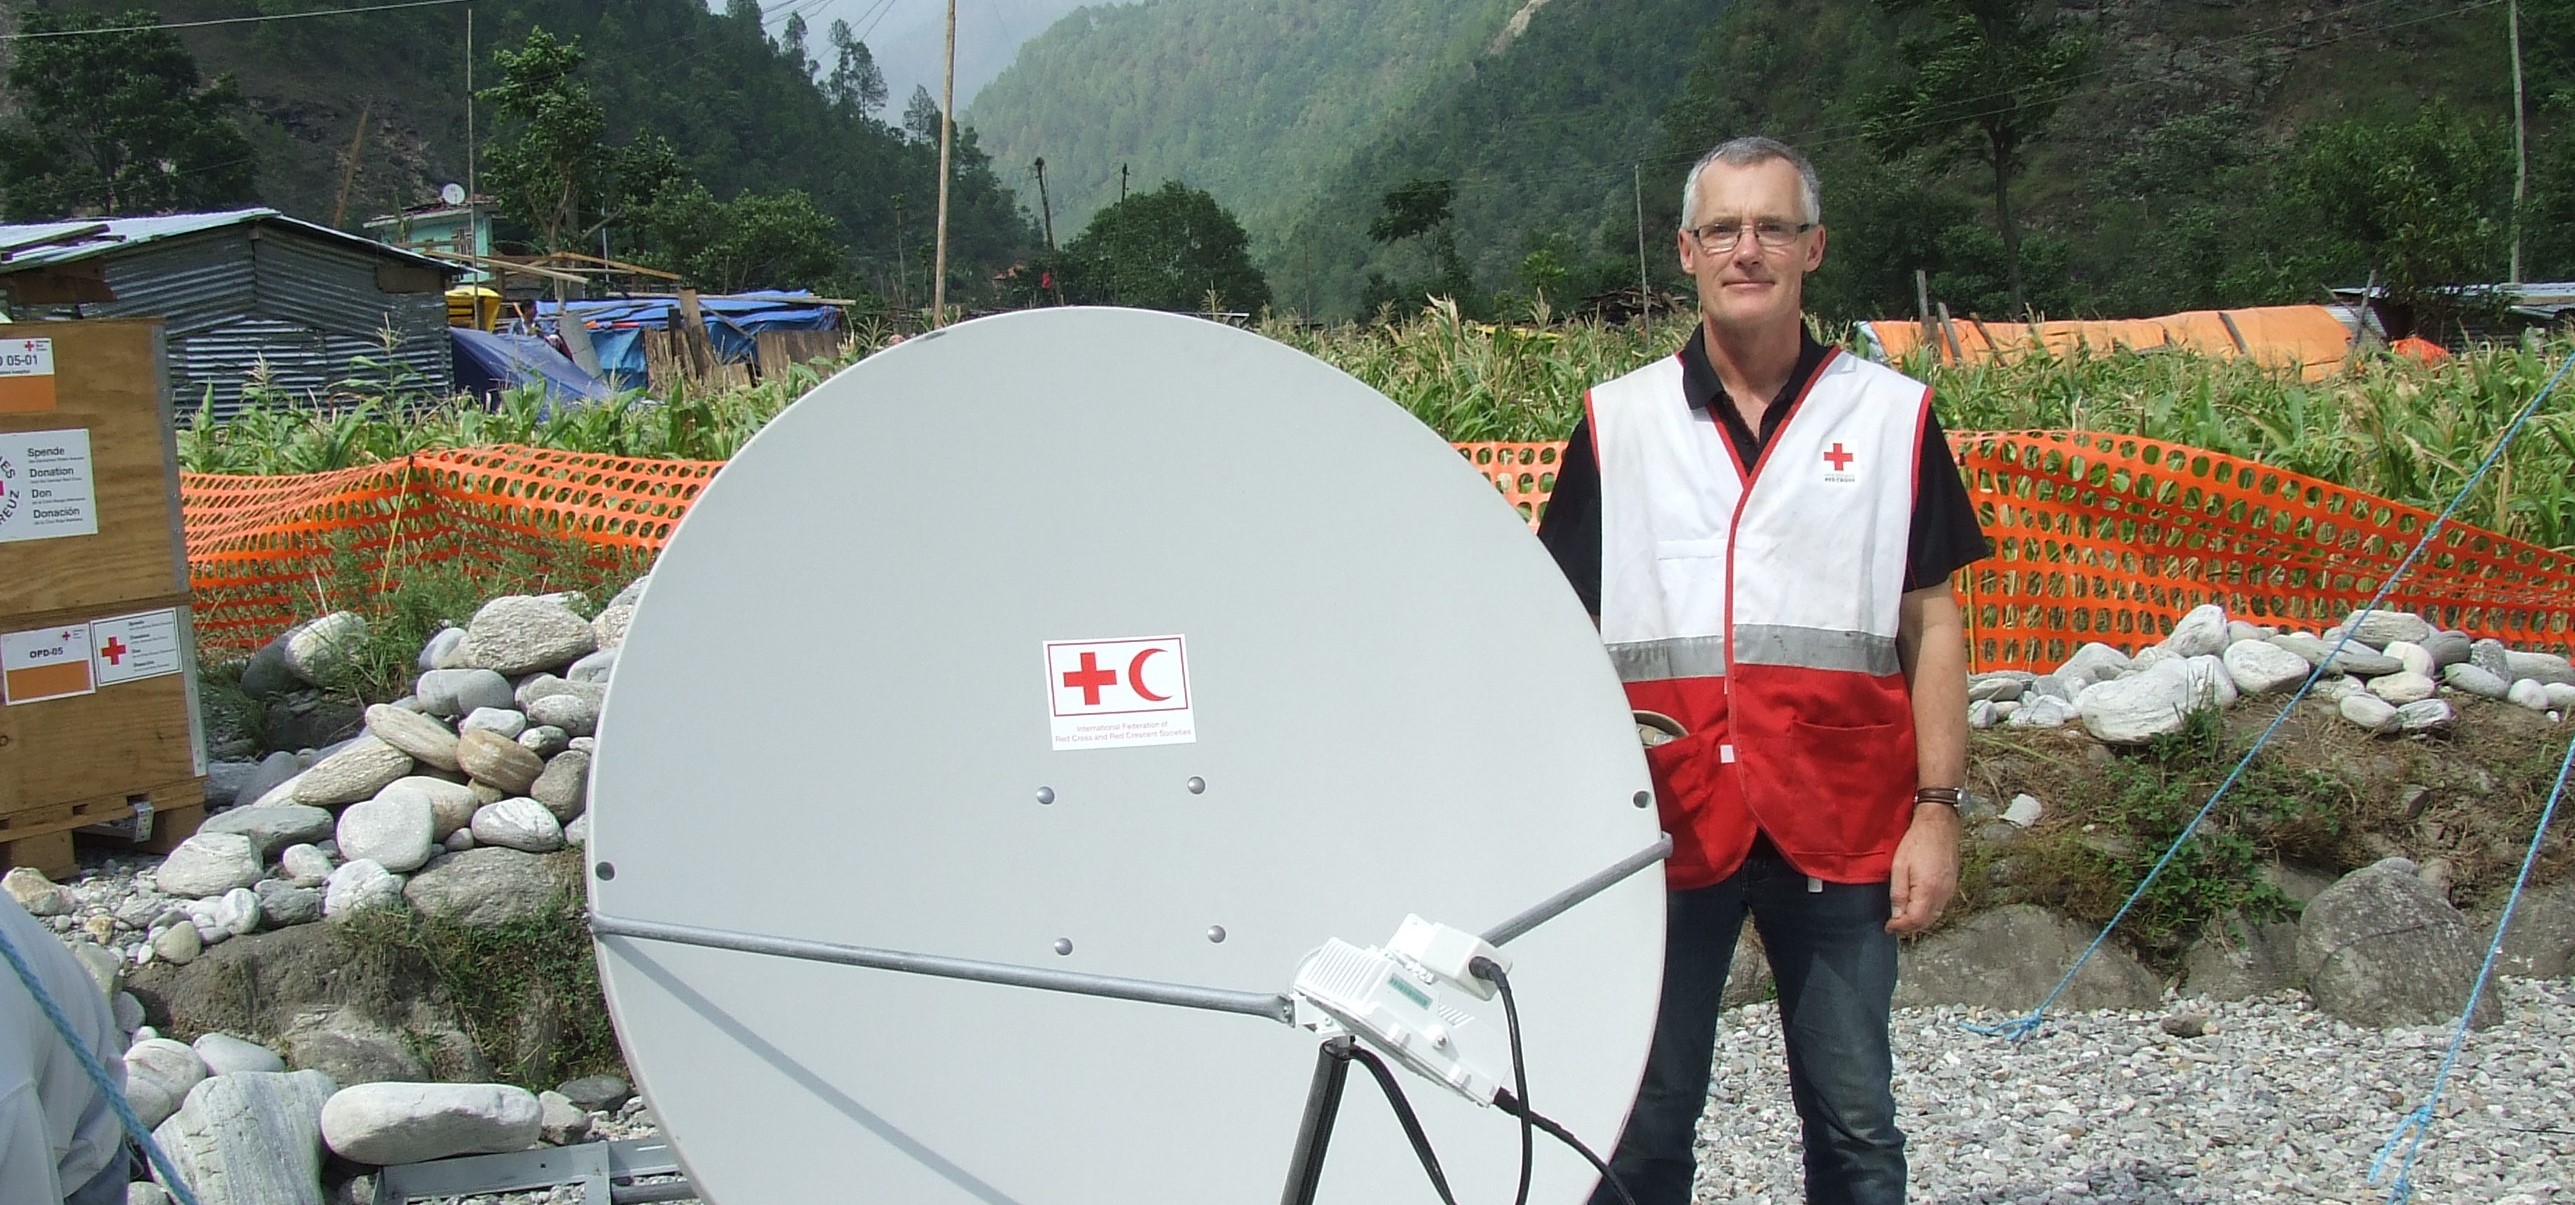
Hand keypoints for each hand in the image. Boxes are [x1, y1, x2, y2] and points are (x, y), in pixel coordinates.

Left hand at [1885, 802, 1961, 934]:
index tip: (1888, 927)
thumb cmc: (1917, 841)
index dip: (1899, 928)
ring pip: (1934, 916)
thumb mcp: (1899, 867)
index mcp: (1928, 890)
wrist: (1939, 825)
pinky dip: (1927, 912)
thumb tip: (1897, 915)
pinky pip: (1940, 906)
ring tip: (1902, 918)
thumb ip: (1898, 894)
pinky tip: (1917, 906)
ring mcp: (1949, 890)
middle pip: (1926, 922)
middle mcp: (1942, 894)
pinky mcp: (1952, 885)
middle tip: (1893, 925)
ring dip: (1918, 921)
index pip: (1914, 921)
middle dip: (1908, 927)